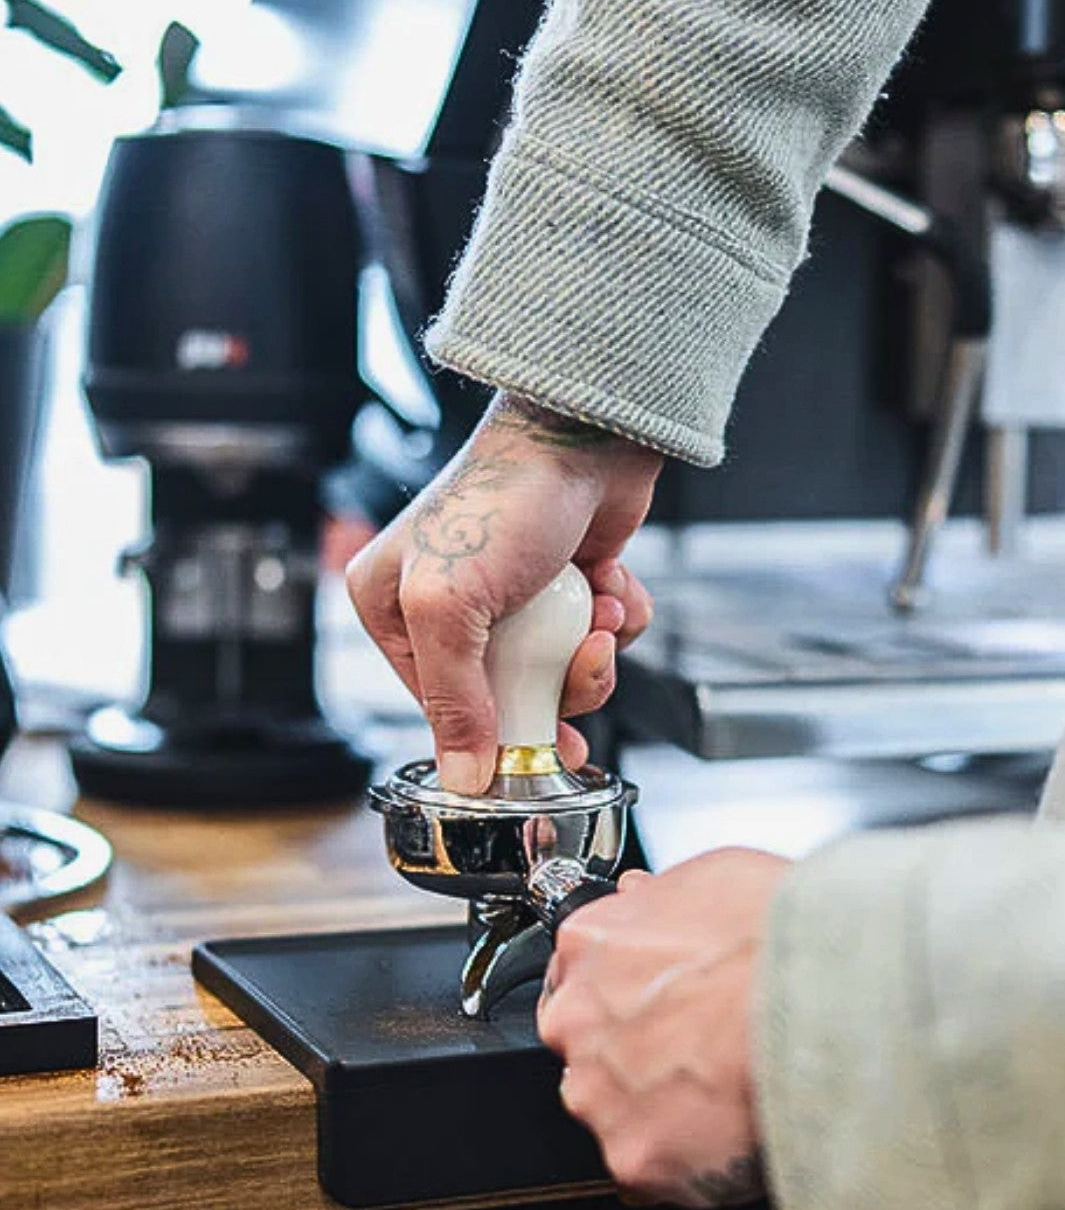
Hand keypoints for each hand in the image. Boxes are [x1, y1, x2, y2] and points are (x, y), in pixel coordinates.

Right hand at [346, 393, 661, 793]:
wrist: (584, 434)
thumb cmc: (502, 496)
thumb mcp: (449, 607)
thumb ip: (453, 699)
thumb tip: (464, 775)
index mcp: (394, 610)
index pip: (438, 707)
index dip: (491, 733)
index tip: (534, 744)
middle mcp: (450, 605)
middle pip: (506, 697)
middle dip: (556, 689)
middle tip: (578, 668)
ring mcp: (513, 597)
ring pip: (559, 672)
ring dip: (591, 652)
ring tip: (598, 613)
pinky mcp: (567, 584)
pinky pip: (597, 635)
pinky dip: (617, 620)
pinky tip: (611, 588)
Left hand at [537, 847, 789, 1208]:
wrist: (830, 1002)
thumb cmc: (782, 933)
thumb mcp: (714, 874)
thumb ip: (659, 897)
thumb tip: (646, 898)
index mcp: (588, 943)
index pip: (577, 974)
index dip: (623, 991)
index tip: (653, 1002)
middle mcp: (577, 1019)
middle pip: (589, 1044)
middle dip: (635, 1051)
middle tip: (698, 1049)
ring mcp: (600, 1092)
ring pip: (615, 1110)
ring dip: (658, 1108)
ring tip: (725, 1091)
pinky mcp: (636, 1158)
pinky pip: (652, 1170)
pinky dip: (687, 1163)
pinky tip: (732, 1133)